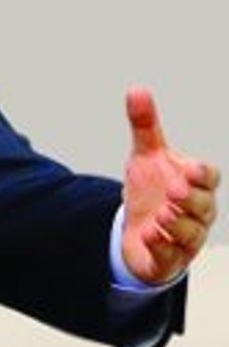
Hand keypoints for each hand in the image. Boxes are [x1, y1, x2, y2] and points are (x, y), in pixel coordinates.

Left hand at [121, 86, 219, 284]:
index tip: (189, 168)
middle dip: (191, 199)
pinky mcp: (170, 257)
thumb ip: (145, 126)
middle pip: (203, 205)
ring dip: (177, 223)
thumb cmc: (152, 189)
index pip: (209, 177)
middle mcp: (197, 211)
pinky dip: (162, 245)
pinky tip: (150, 235)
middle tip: (173, 190)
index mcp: (196, 184)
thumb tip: (136, 89)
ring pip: (191, 232)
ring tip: (162, 214)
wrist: (139, 229)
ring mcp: (186, 236)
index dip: (202, 174)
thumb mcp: (146, 156)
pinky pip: (171, 254)